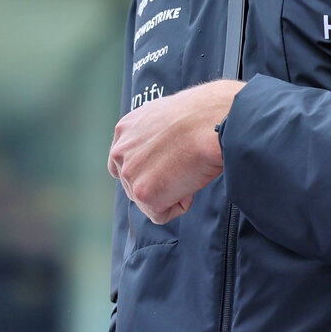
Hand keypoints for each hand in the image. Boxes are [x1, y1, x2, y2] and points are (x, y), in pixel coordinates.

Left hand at [108, 80, 244, 224]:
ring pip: (148, 200)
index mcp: (124, 130)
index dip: (147, 171)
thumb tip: (158, 154)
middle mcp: (120, 151)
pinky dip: (180, 205)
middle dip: (160, 182)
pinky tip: (188, 181)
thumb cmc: (200, 117)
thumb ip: (150, 137)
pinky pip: (161, 214)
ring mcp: (129, 174)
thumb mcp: (164, 117)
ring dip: (171, 192)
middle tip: (183, 164)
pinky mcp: (144, 194)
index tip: (167, 166)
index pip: (122, 163)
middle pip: (134, 185)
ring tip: (186, 168)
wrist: (210, 124)